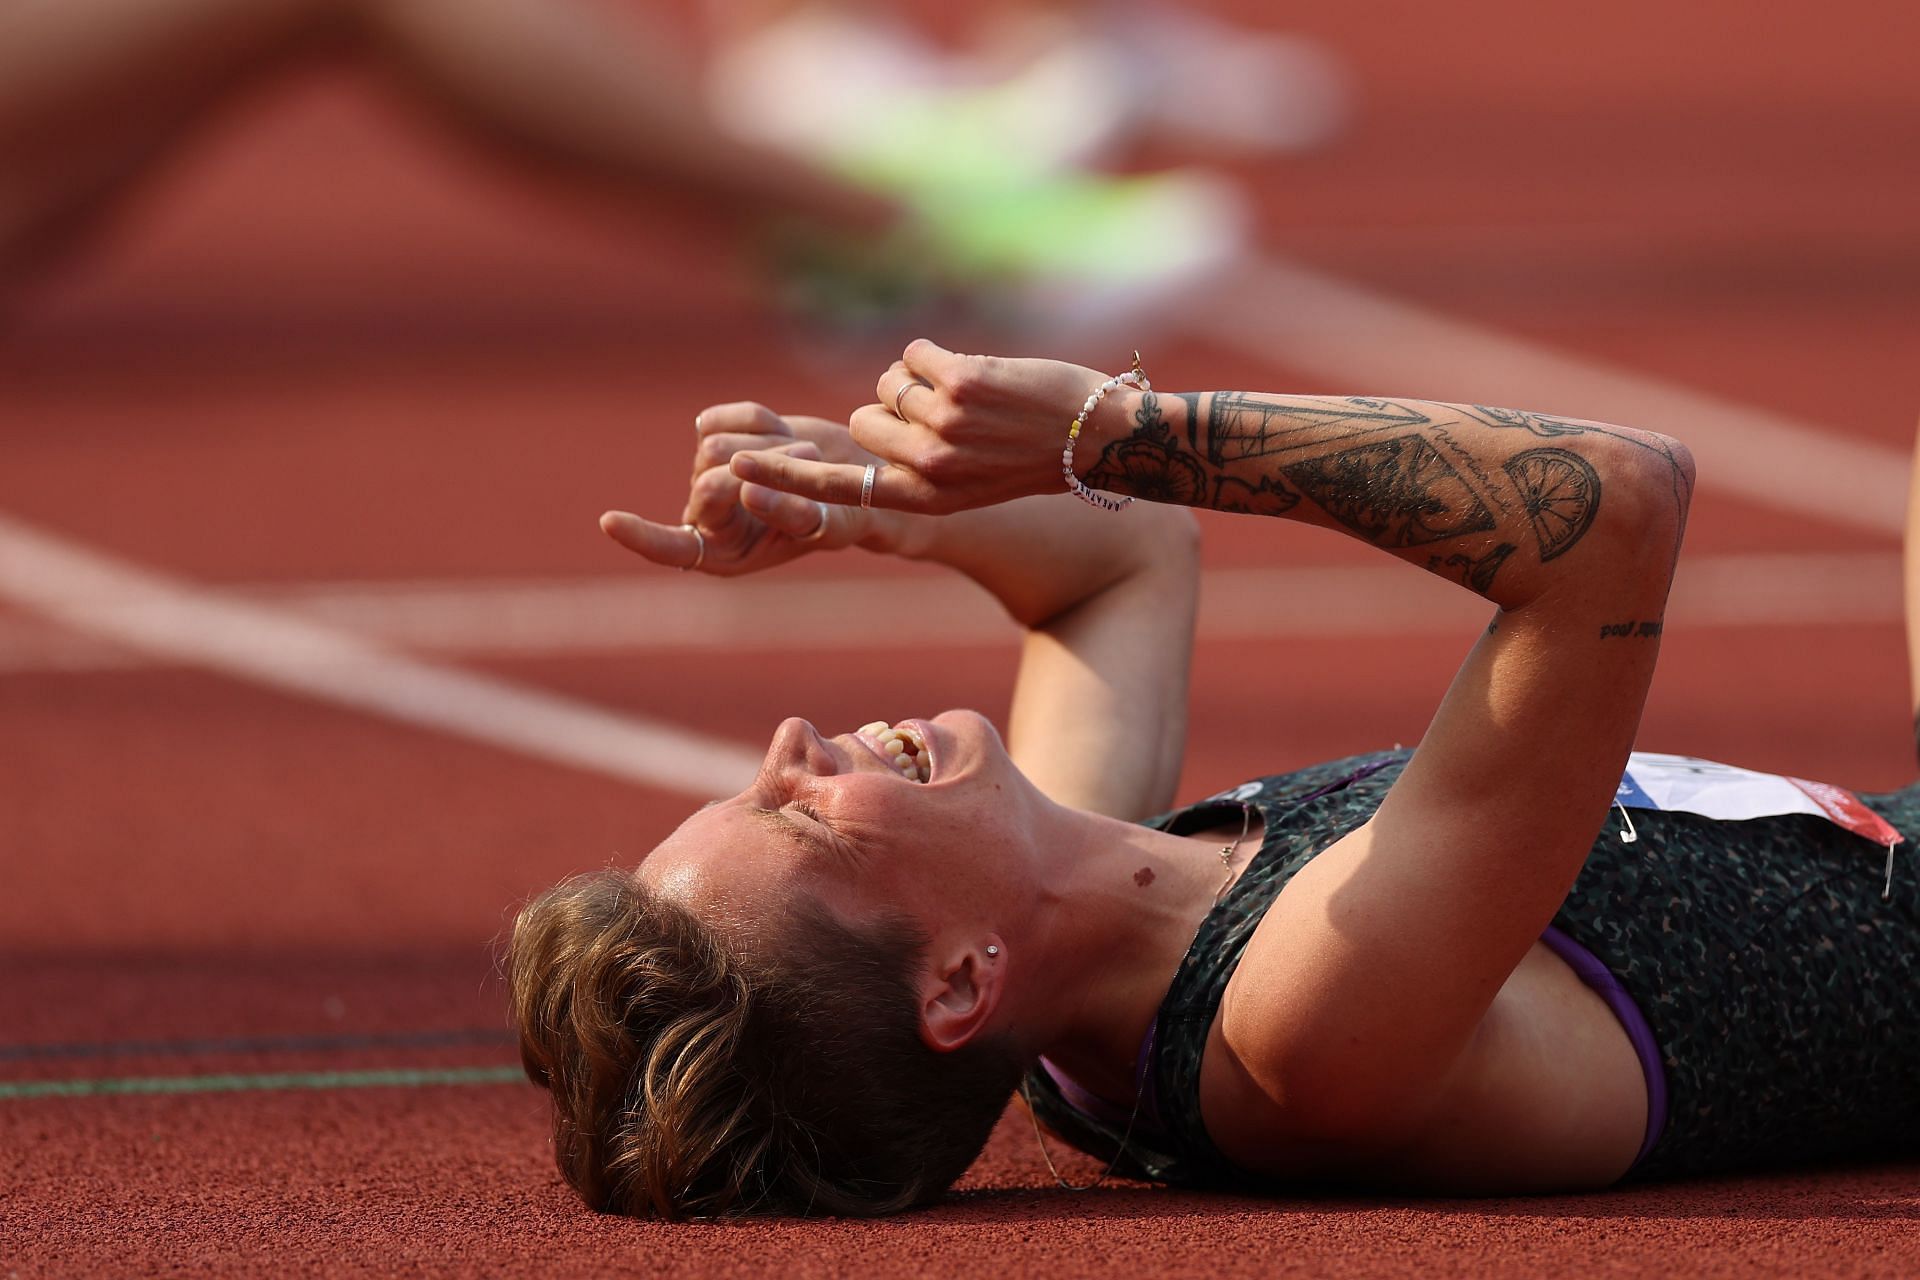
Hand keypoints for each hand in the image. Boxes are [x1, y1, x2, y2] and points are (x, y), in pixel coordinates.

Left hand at [600, 403, 879, 575]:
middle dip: (764, 466)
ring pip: (717, 445)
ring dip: (772, 445)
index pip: (671, 549)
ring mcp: (707, 472)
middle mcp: (706, 516)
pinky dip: (761, 420)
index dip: (641, 536)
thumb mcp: (826, 524)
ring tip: (805, 456)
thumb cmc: (844, 515)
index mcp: (722, 553)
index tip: (609, 522)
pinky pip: (728, 416)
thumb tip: (744, 485)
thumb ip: (789, 512)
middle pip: (709, 480)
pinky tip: (782, 431)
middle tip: (811, 460)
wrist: (856, 475)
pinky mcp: (717, 434)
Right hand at [728, 339, 1109, 514]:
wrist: (1104, 438)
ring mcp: (942, 426)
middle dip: (895, 407)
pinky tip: (984, 376)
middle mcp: (926, 469)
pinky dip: (942, 355)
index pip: (837, 491)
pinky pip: (918, 353)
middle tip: (951, 417)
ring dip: (927, 379)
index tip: (735, 471)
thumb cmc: (1038, 457)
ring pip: (893, 382)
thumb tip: (867, 428)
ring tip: (980, 400)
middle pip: (863, 419)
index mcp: (923, 500)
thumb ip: (919, 464)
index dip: (783, 481)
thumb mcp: (973, 483)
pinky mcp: (961, 385)